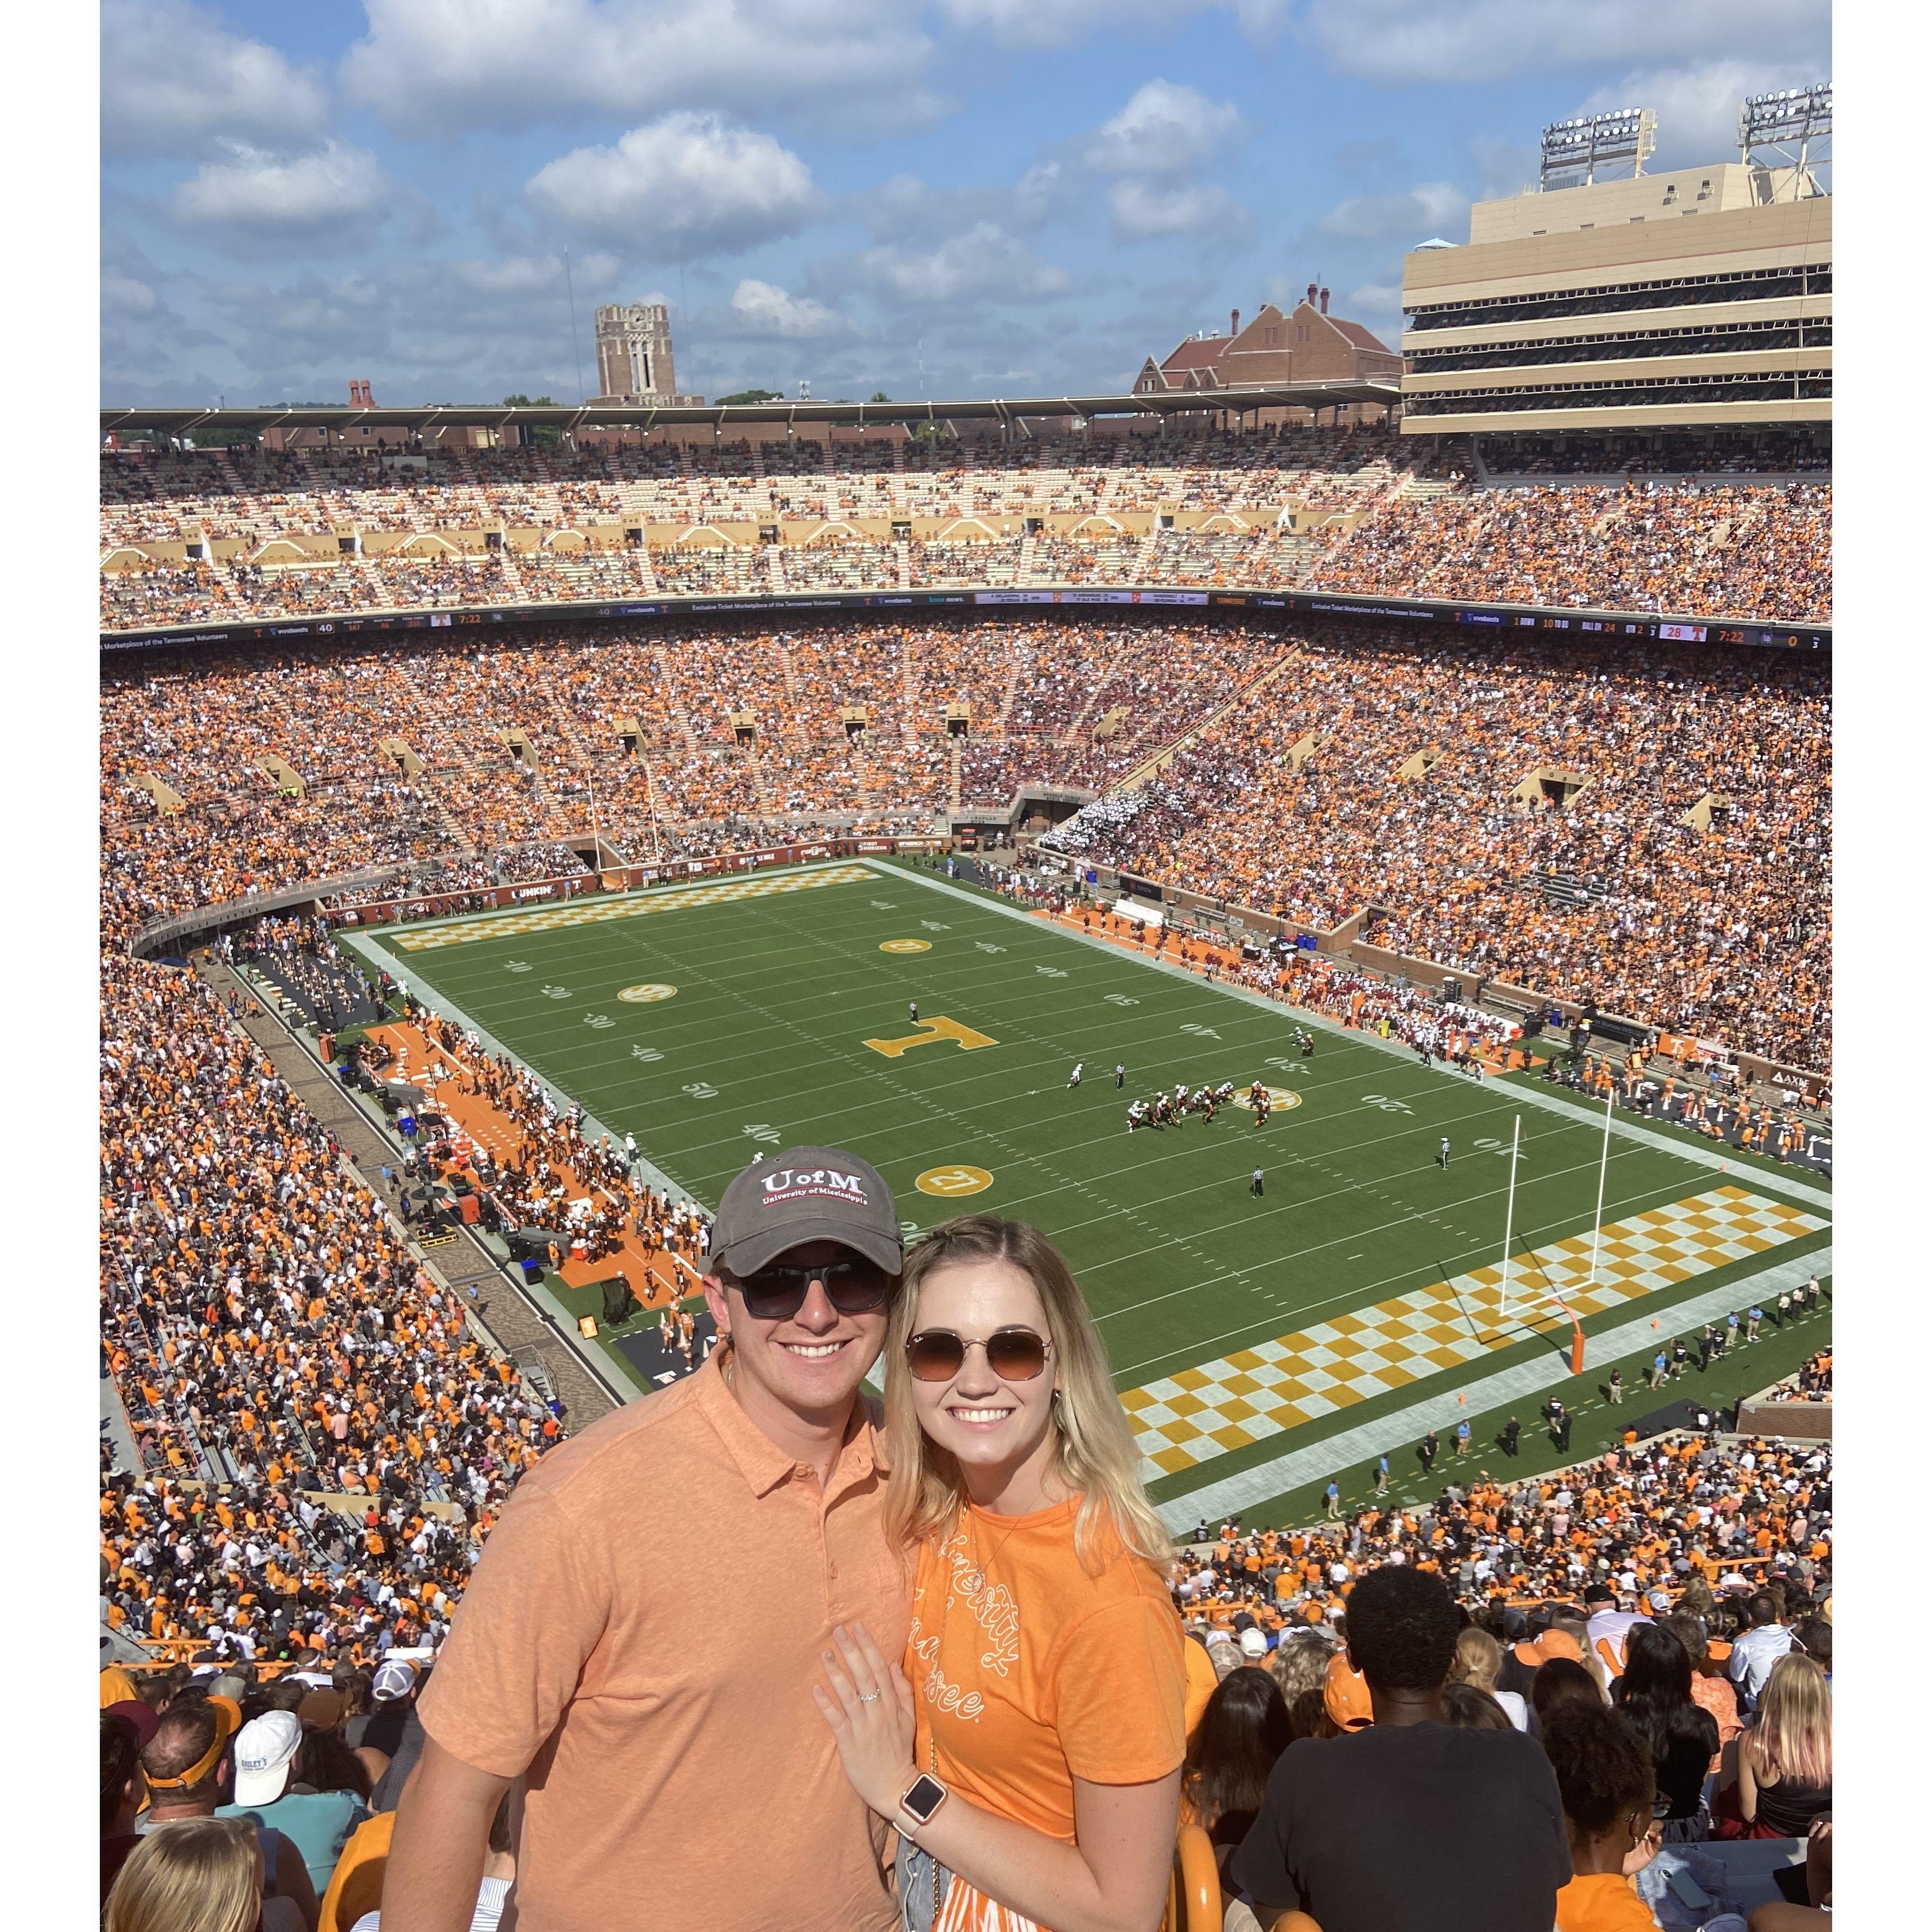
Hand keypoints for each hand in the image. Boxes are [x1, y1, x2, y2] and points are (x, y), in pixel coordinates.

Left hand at [813, 1621, 917, 1819]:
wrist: (895, 1787)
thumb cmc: (899, 1751)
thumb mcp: (909, 1719)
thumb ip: (902, 1691)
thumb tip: (892, 1663)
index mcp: (892, 1705)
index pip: (880, 1669)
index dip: (869, 1647)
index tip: (858, 1627)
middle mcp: (878, 1713)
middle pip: (864, 1676)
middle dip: (851, 1651)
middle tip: (838, 1630)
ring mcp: (862, 1727)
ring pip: (849, 1695)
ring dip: (836, 1672)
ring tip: (825, 1652)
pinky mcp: (848, 1743)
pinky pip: (836, 1720)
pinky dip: (826, 1704)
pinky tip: (815, 1688)